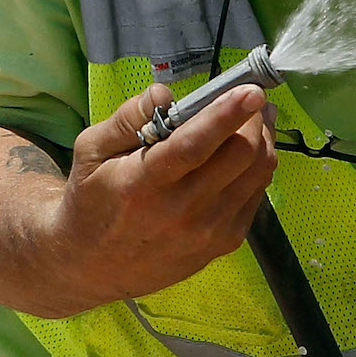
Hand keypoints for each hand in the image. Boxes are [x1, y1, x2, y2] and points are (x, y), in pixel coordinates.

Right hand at [39, 82, 277, 311]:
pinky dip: (258, 166)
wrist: (93, 265)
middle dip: (254, 118)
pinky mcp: (225, 243)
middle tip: (254, 96)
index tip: (252, 90)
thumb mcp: (91, 150)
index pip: (192, 147)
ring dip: (264, 139)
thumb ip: (126, 118)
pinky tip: (246, 153)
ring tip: (256, 118)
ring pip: (257, 173)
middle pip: (239, 156)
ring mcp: (207, 231)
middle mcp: (180, 211)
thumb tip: (164, 94)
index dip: (226, 116)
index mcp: (142, 184)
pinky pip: (257, 194)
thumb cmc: (93, 198)